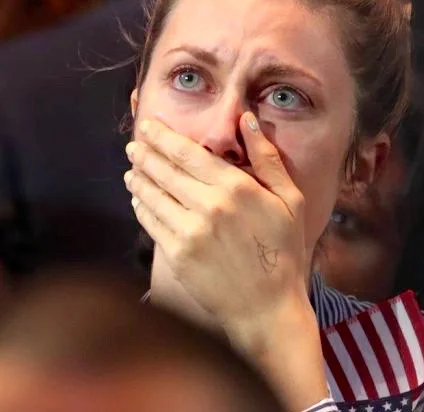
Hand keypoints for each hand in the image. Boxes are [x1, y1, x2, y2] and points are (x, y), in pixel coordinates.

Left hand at [124, 113, 308, 340]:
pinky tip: (138, 198)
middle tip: (134, 145)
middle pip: (164, 170)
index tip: (148, 126)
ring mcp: (188, 232)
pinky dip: (141, 206)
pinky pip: (151, 222)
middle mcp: (208, 205)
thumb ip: (266, 157)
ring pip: (152, 195)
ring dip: (138, 178)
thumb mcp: (290, 199)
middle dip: (145, 153)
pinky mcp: (176, 255)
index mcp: (235, 187)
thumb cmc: (284, 250)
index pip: (187, 152)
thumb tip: (246, 119)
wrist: (269, 307)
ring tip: (130, 170)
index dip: (163, 136)